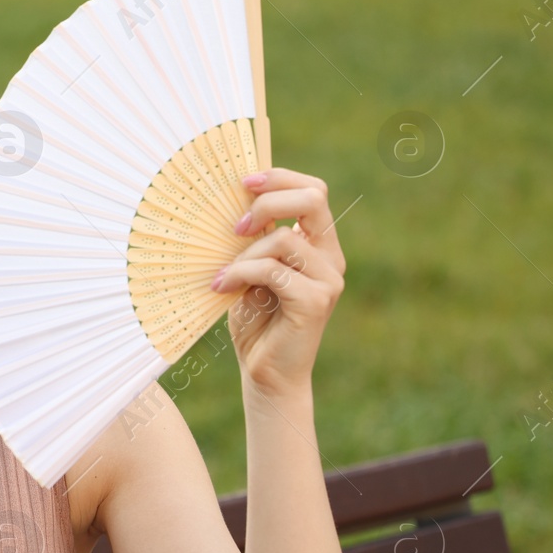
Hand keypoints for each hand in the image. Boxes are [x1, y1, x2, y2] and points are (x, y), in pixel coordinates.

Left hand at [210, 167, 346, 394]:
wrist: (266, 373)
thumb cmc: (255, 320)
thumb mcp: (251, 270)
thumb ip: (254, 240)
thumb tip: (232, 202)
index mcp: (318, 244)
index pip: (313, 190)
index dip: (280, 178)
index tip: (243, 182)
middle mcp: (330, 257)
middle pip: (312, 199)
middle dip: (268, 203)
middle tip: (236, 227)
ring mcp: (328, 279)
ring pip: (284, 239)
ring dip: (244, 254)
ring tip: (222, 276)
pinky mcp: (316, 301)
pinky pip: (273, 270)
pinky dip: (241, 274)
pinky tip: (222, 287)